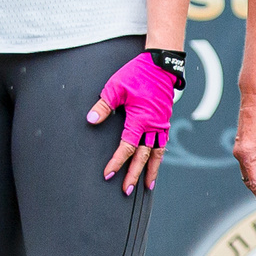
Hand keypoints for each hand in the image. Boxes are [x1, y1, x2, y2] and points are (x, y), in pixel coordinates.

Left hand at [87, 52, 178, 194]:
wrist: (161, 65)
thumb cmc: (138, 74)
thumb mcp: (115, 87)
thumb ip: (103, 106)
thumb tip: (91, 121)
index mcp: (141, 119)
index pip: (127, 147)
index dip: (117, 162)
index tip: (108, 174)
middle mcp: (153, 125)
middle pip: (143, 156)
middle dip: (134, 174)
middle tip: (127, 190)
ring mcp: (161, 124)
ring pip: (157, 153)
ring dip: (152, 170)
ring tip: (148, 185)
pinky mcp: (164, 120)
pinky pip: (162, 143)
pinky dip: (159, 156)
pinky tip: (156, 163)